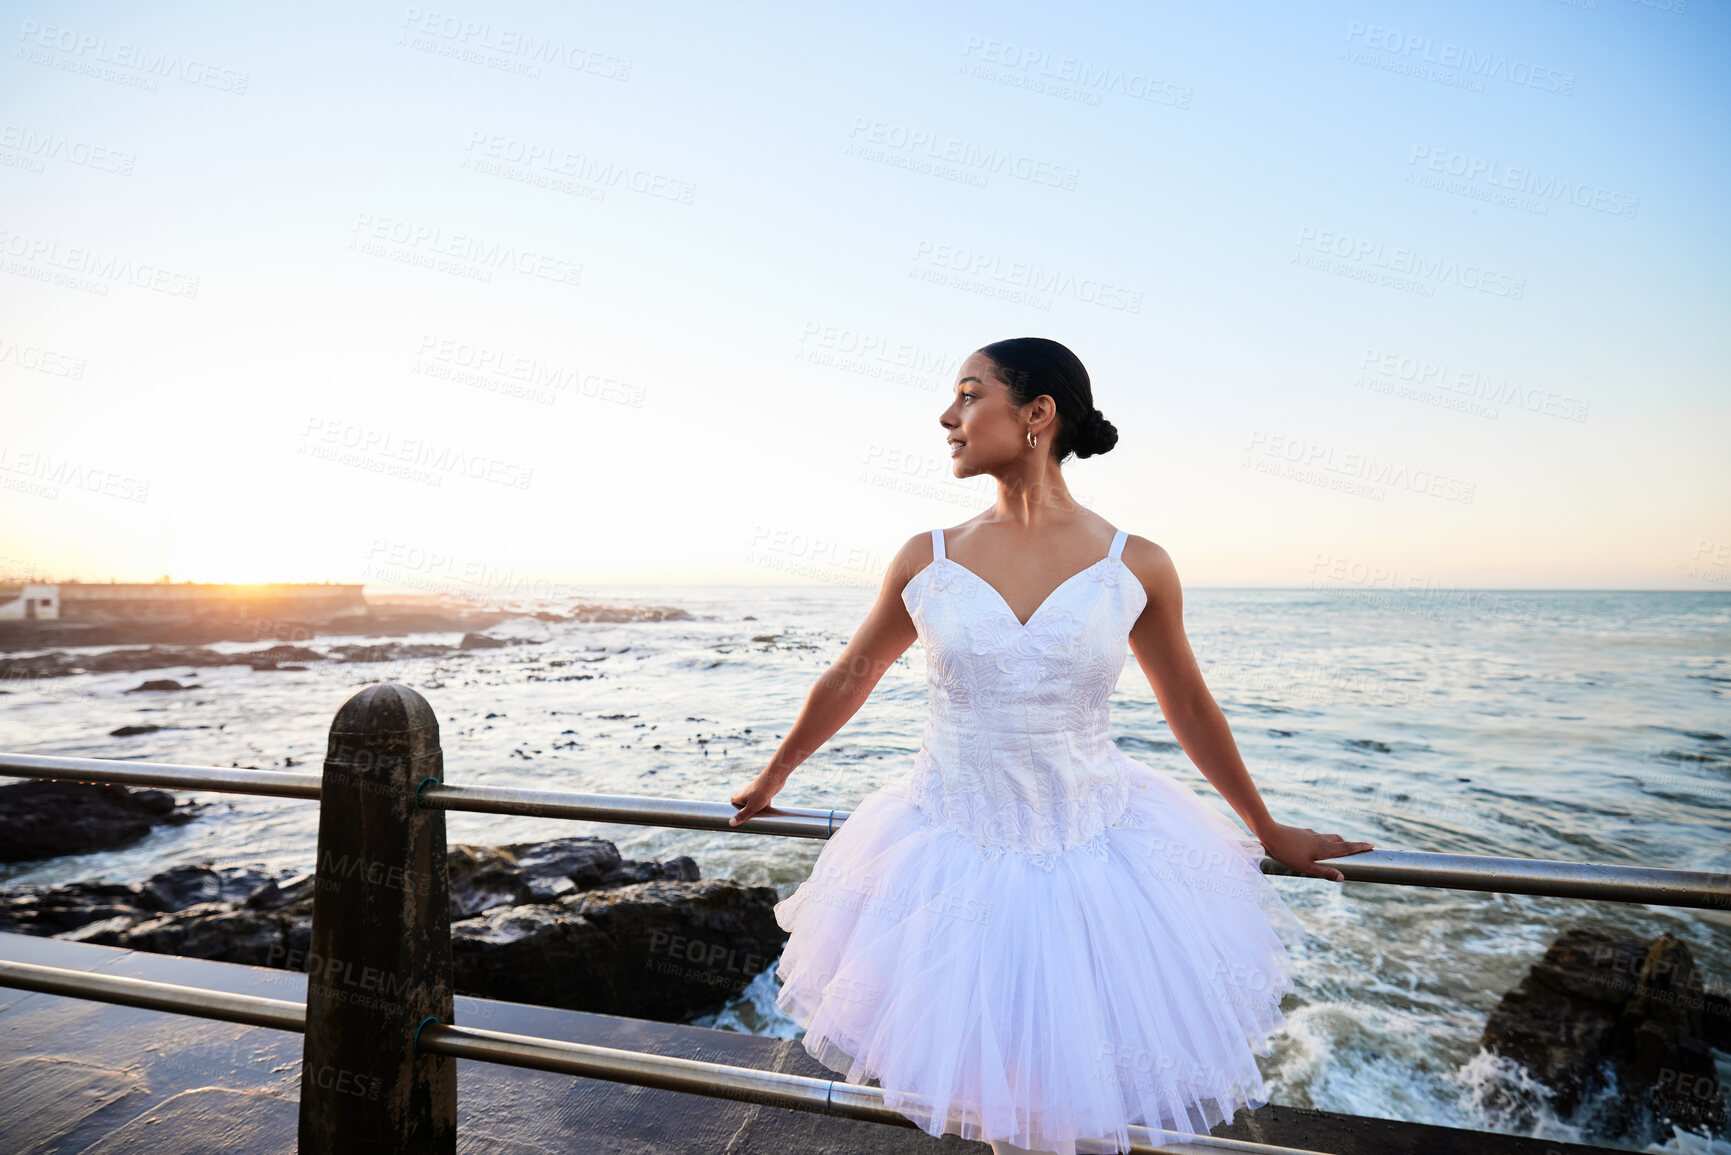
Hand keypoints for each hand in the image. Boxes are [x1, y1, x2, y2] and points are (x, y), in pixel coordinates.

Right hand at [727, 768, 785, 826]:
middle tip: (750, 818)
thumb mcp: (751, 808)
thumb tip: (730, 823)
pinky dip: (764, 804)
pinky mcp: (763, 791)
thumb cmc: (761, 793)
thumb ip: (742, 816)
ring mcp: (755, 791)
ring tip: (760, 816)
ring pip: (754, 802)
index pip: (733, 801)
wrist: (773, 779)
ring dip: (757, 808)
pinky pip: (762, 800)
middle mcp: (746, 793)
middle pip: (744, 803)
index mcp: (740, 796)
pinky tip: (769, 809)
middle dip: (747, 811)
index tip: (738, 815)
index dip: (734, 808)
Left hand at [1255, 822, 1373, 881]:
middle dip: (1350, 844)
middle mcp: (1320, 839)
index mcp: (1324, 848)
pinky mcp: (1302, 833)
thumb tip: (1342, 878)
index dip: (1360, 846)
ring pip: (1328, 837)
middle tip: (1359, 848)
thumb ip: (1324, 872)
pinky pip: (1317, 837)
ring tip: (1340, 847)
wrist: (1270, 833)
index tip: (1372, 845)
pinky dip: (1324, 841)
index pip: (1347, 847)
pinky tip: (1316, 844)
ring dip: (1337, 841)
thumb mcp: (1306, 867)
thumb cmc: (1287, 853)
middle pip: (1340, 840)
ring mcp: (1311, 834)